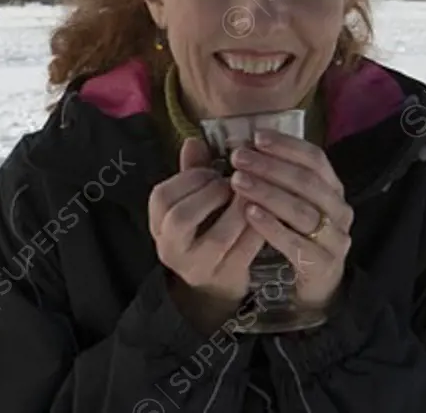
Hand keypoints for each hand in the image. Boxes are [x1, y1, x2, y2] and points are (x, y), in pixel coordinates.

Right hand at [149, 137, 266, 331]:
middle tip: (231, 184)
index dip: (189, 178)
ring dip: (240, 209)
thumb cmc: (203, 231)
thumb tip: (194, 140)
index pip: (162, 197)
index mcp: (158, 224)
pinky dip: (258, 227)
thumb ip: (191, 171)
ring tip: (252, 195)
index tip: (212, 172)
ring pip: (219, 236)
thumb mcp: (191, 202)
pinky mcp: (227, 277)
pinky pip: (245, 250)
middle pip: (182, 217)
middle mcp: (171, 249)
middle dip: (211, 193)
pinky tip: (267, 213)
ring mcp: (198, 267)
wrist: (215, 284)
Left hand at [229, 129, 353, 310]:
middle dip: (270, 166)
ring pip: (302, 211)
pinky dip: (272, 226)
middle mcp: (339, 211)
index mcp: (332, 189)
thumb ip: (272, 174)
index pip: (315, 159)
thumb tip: (244, 144)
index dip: (286, 145)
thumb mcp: (287, 201)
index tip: (256, 136)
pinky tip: (249, 213)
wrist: (310, 285)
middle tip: (238, 158)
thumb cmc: (294, 234)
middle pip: (307, 182)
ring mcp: (335, 239)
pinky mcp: (324, 265)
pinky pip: (297, 243)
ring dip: (267, 193)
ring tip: (237, 181)